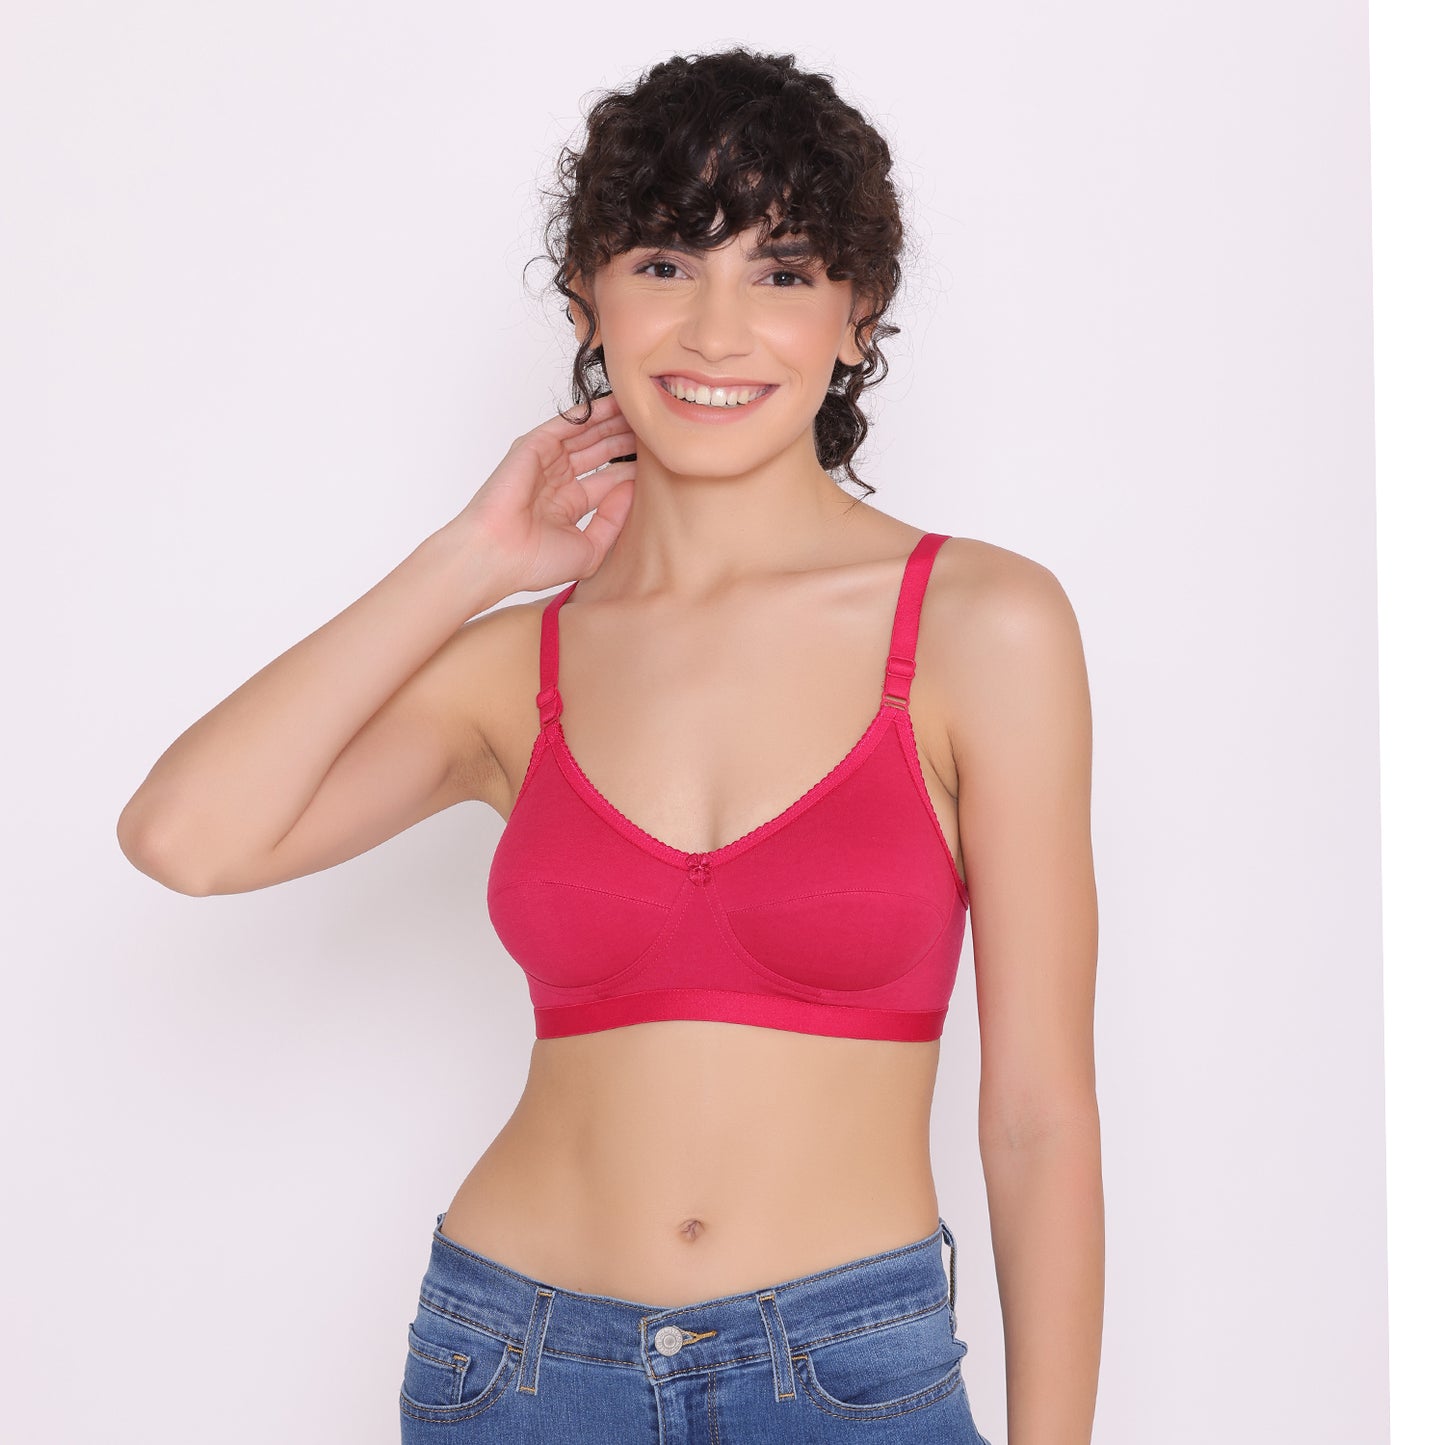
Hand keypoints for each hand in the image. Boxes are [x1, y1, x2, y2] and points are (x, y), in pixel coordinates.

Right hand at [445, 393, 637, 597]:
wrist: (497, 556)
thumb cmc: (535, 562)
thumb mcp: (590, 549)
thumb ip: (613, 521)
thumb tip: (634, 491)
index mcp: (568, 505)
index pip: (608, 479)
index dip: (632, 468)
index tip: (660, 459)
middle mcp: (557, 480)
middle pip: (599, 452)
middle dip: (625, 440)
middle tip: (655, 429)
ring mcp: (545, 462)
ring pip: (586, 434)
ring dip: (612, 421)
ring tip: (640, 410)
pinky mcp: (533, 446)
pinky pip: (566, 424)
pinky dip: (590, 413)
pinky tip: (615, 404)